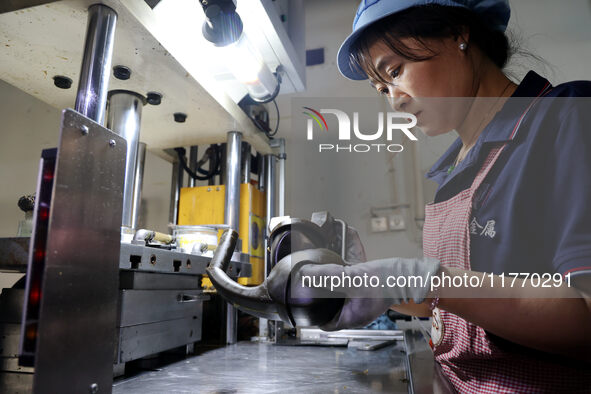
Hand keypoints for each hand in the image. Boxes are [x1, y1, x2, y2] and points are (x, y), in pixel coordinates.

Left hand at [291, 256, 439, 330]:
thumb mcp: (350, 277)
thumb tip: (304, 273)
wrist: (407, 275)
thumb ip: (326, 276)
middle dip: (319, 303)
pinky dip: (340, 288)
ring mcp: (361, 307)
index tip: (304, 303)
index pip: (325, 324)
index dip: (313, 315)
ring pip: (339, 303)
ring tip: (319, 281)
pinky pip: (348, 295)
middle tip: (308, 289)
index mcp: (351, 318)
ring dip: (329, 293)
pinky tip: (337, 275)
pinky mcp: (365, 297)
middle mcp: (355, 315)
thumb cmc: (383, 281)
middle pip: (330, 313)